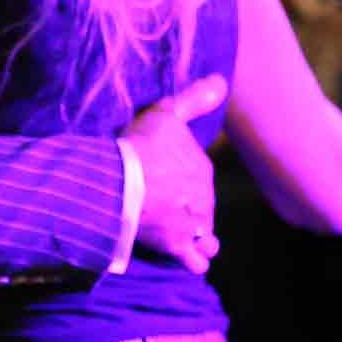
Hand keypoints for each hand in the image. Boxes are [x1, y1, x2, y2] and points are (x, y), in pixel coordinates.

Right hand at [125, 74, 226, 273]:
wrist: (120, 181)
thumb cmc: (140, 146)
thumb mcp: (167, 114)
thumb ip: (195, 99)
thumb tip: (222, 80)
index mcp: (203, 170)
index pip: (200, 179)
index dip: (184, 181)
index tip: (165, 179)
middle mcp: (204, 199)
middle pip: (203, 209)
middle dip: (190, 211)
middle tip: (165, 208)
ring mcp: (193, 226)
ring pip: (207, 239)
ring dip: (200, 239)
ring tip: (183, 236)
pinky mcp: (178, 247)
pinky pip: (195, 261)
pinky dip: (192, 260)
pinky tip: (186, 257)